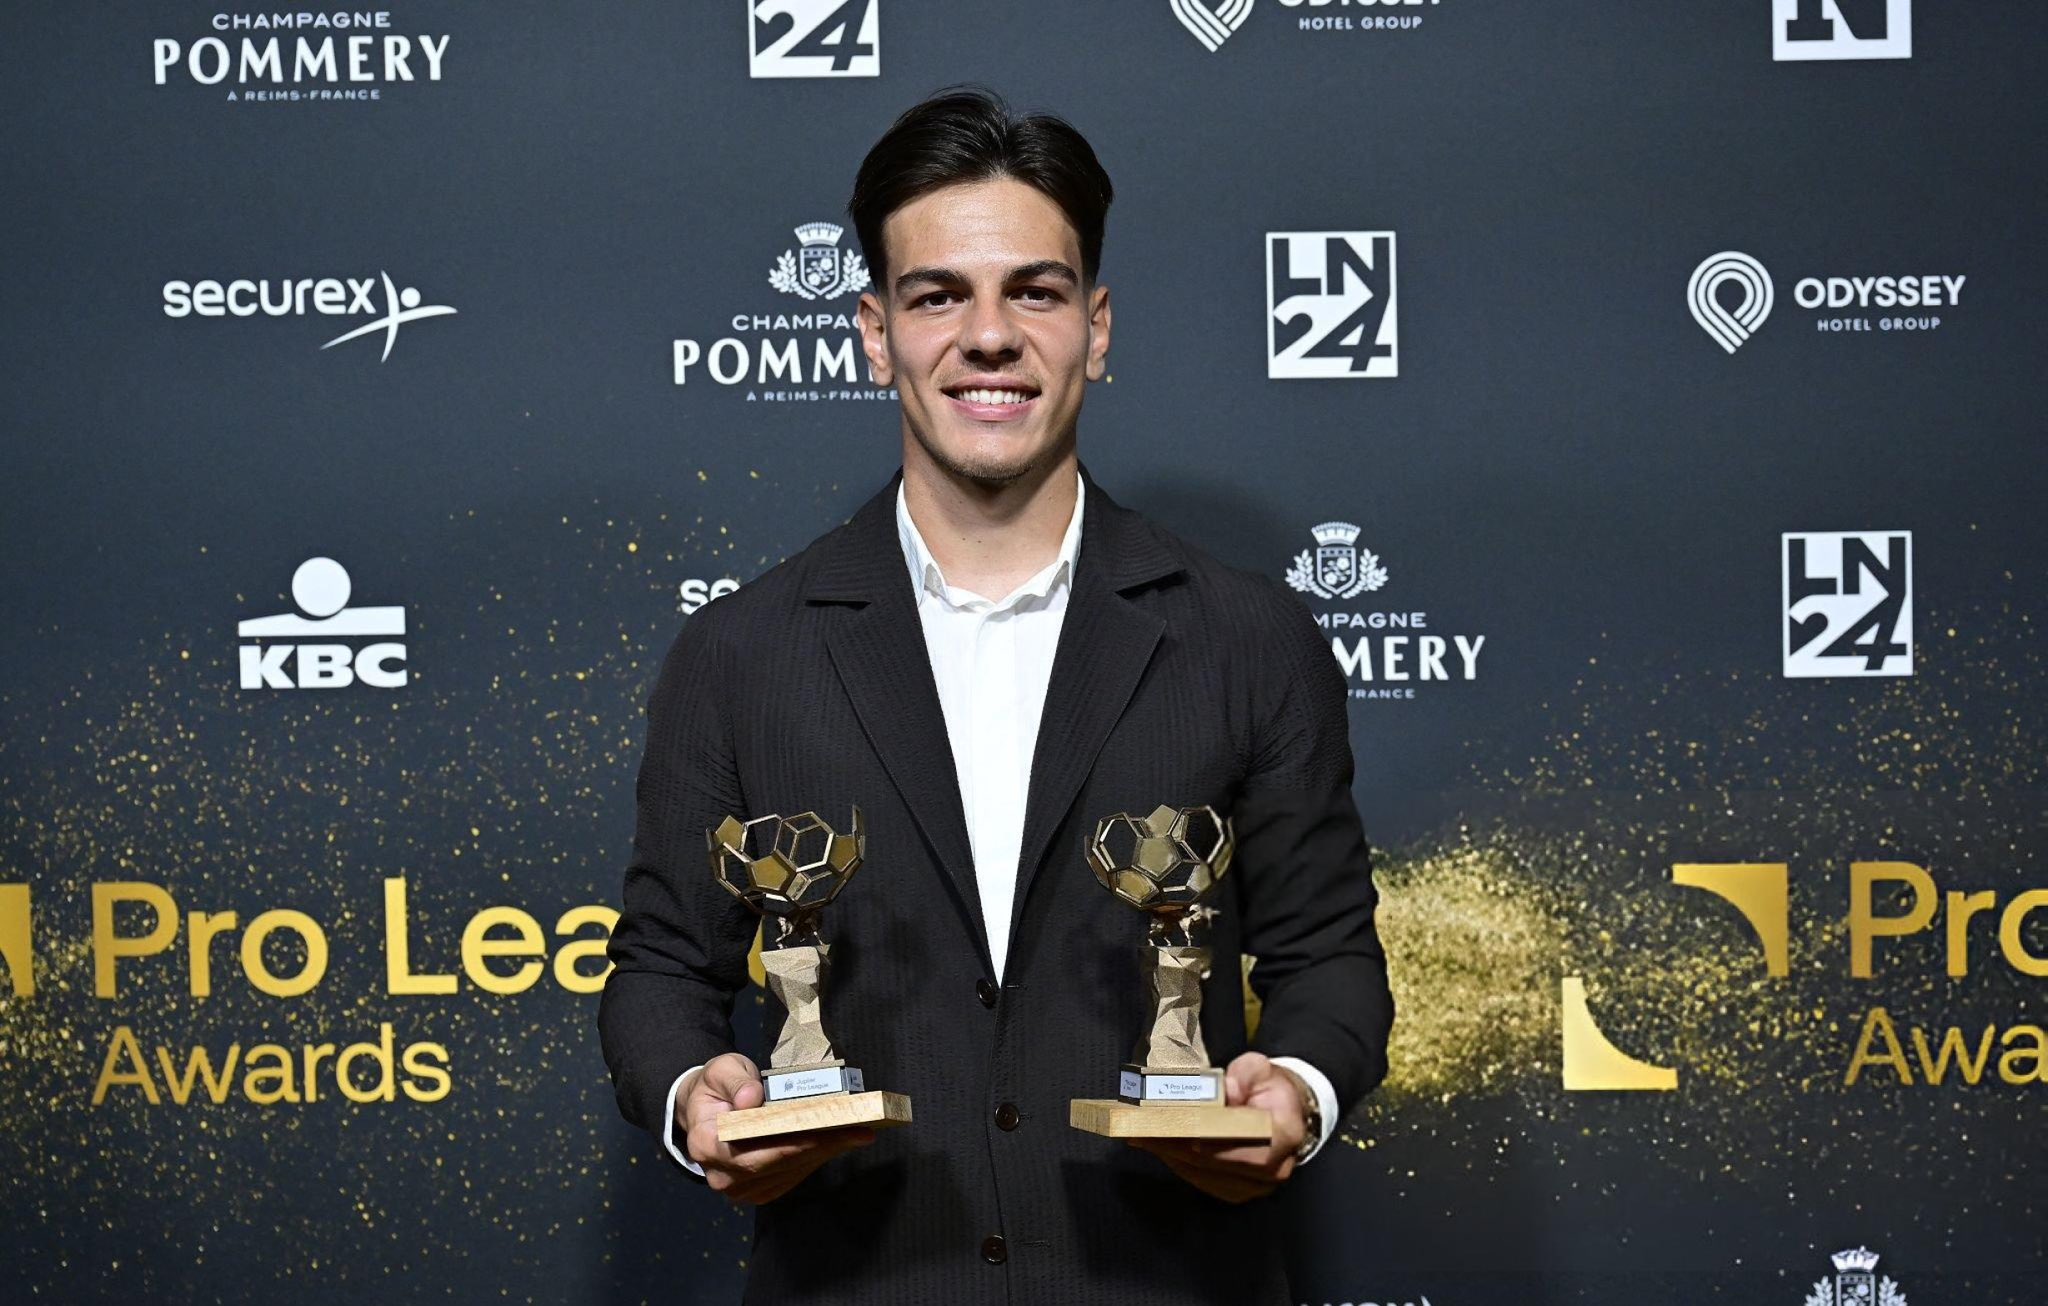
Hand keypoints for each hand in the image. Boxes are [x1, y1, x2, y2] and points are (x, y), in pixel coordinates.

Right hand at [678, 1052, 875, 1203]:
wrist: (705, 1109)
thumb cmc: (715, 1088)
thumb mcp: (721, 1070)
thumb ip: (735, 1081)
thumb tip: (752, 1098)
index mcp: (706, 1145)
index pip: (753, 1153)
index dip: (792, 1144)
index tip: (825, 1130)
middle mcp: (721, 1175)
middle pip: (777, 1165)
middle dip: (820, 1146)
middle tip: (858, 1131)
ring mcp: (739, 1188)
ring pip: (788, 1173)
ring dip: (824, 1154)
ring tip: (857, 1133)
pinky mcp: (757, 1190)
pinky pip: (790, 1177)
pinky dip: (815, 1159)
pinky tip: (838, 1143)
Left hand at [1128, 1052, 1306, 1202]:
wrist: (1283, 1112)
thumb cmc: (1269, 1089)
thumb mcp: (1261, 1068)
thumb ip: (1247, 1073)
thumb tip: (1226, 1090)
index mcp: (1285, 1134)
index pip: (1237, 1139)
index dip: (1201, 1133)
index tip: (1169, 1123)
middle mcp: (1274, 1168)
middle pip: (1212, 1159)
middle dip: (1173, 1142)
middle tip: (1139, 1127)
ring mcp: (1255, 1185)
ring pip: (1202, 1173)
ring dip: (1168, 1153)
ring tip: (1138, 1134)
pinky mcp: (1237, 1191)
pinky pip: (1201, 1180)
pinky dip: (1176, 1162)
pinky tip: (1155, 1146)